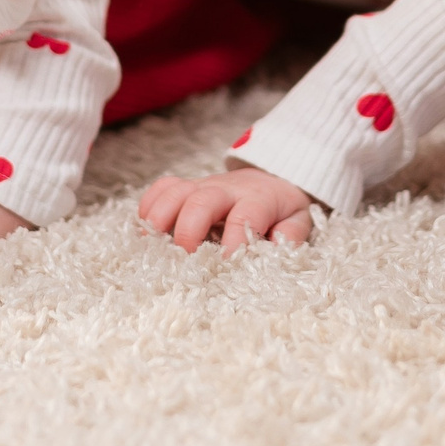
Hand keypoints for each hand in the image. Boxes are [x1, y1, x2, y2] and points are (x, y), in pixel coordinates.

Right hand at [137, 167, 313, 252]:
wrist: (270, 177)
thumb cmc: (280, 208)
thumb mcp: (297, 221)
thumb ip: (291, 237)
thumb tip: (275, 252)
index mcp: (259, 198)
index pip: (246, 215)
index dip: (235, 241)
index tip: (227, 268)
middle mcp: (226, 189)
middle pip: (201, 200)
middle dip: (189, 232)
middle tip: (186, 262)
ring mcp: (202, 185)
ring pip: (174, 191)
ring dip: (160, 220)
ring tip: (153, 249)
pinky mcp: (186, 187)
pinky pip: (160, 189)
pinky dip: (148, 209)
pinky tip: (147, 235)